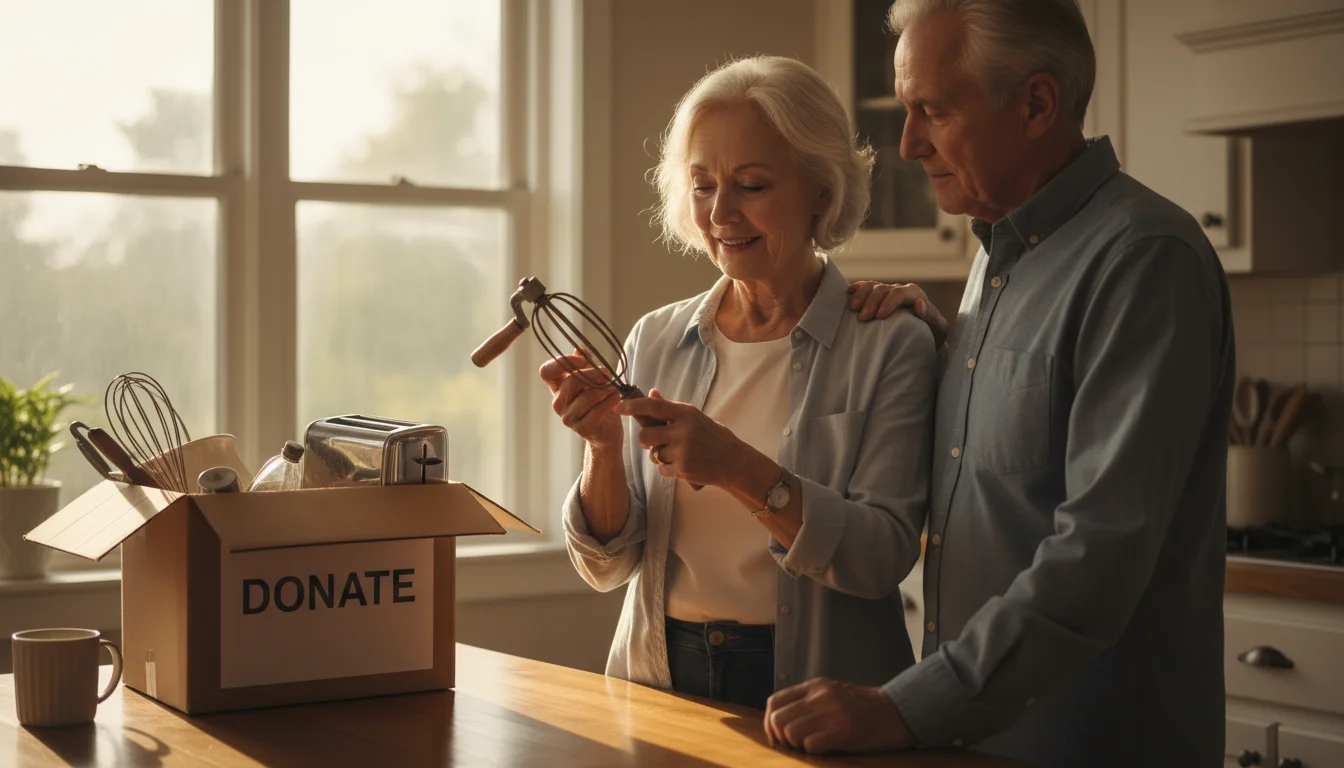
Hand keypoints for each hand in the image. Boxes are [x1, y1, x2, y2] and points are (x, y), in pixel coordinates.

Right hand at [539, 350, 622, 449]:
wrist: (607, 430)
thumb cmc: (598, 402)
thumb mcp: (593, 380)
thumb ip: (586, 365)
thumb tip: (581, 349)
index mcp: (557, 388)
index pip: (546, 371)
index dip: (562, 362)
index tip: (583, 360)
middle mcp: (558, 403)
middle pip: (571, 381)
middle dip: (593, 374)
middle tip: (608, 373)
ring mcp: (568, 418)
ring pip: (586, 397)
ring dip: (604, 389)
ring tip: (615, 388)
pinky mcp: (582, 429)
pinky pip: (596, 411)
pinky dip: (609, 402)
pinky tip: (617, 397)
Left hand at [615, 389, 766, 490]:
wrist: (734, 461)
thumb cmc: (713, 437)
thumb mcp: (695, 417)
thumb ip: (671, 408)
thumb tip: (651, 392)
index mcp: (686, 413)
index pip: (653, 406)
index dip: (633, 406)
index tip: (618, 406)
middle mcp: (683, 431)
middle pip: (645, 436)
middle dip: (645, 441)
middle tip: (654, 442)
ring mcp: (683, 451)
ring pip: (654, 454)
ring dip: (661, 456)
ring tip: (679, 454)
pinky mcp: (683, 469)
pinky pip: (662, 470)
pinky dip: (668, 469)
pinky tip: (683, 465)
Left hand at [763, 677, 915, 753]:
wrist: (896, 711)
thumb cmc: (863, 707)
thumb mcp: (832, 692)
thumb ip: (808, 700)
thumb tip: (780, 720)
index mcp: (815, 686)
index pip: (774, 701)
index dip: (769, 722)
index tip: (776, 736)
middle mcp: (820, 696)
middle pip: (778, 718)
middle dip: (779, 737)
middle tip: (791, 746)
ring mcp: (831, 713)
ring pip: (790, 732)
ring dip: (796, 745)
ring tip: (809, 746)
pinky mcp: (843, 731)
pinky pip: (810, 744)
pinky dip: (811, 751)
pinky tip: (823, 749)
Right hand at [846, 281, 948, 347]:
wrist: (922, 339)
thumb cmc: (930, 335)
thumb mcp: (937, 329)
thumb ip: (930, 316)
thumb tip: (918, 303)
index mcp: (915, 294)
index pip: (900, 293)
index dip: (888, 302)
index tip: (879, 316)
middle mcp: (900, 290)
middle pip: (882, 289)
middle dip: (871, 302)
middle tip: (863, 318)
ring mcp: (887, 291)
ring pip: (872, 286)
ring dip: (861, 296)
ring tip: (853, 309)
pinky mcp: (877, 296)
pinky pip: (865, 286)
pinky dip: (857, 288)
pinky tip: (848, 293)